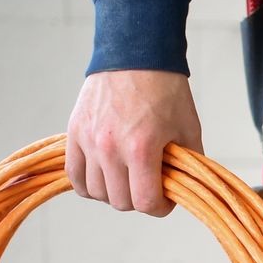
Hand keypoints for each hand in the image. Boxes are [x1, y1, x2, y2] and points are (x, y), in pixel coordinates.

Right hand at [66, 70, 203, 215]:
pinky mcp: (74, 132)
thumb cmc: (165, 89)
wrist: (135, 54)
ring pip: (96, 192)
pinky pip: (74, 175)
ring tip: (127, 177)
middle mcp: (110, 148)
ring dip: (114, 192)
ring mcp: (89, 140)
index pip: (146, 202)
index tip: (165, 200)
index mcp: (142, 149)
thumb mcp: (188, 128)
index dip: (160, 207)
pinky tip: (103, 176)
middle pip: (120, 202)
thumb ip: (186, 163)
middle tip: (148, 185)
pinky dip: (88, 183)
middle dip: (139, 199)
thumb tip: (181, 189)